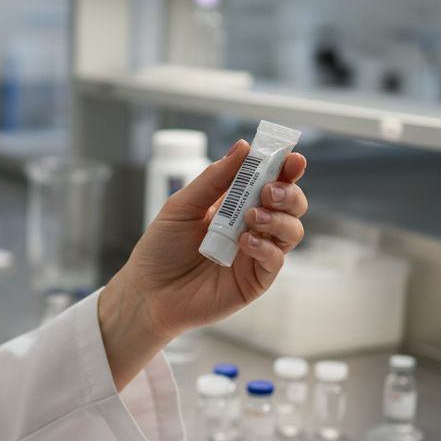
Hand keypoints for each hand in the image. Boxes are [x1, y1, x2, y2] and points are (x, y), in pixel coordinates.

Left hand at [99, 139, 307, 388]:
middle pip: (291, 204)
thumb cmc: (161, 249)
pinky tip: (246, 242)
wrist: (148, 293)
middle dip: (288, 191)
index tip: (291, 158)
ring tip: (252, 216)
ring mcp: (256, 253)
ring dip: (279, 217)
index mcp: (236, 204)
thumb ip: (214, 179)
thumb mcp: (182, 206)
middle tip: (269, 189)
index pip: (271, 180)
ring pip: (292, 230)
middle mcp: (252, 226)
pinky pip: (276, 259)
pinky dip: (266, 247)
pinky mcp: (256, 280)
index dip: (286, 167)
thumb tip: (242, 147)